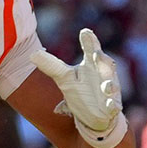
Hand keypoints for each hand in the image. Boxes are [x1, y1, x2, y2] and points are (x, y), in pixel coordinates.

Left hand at [31, 28, 126, 147]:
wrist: (94, 115)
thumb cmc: (81, 90)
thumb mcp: (64, 78)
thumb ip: (51, 65)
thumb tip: (32, 54)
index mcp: (91, 64)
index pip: (91, 49)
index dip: (89, 41)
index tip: (85, 32)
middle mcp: (103, 74)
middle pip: (105, 64)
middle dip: (102, 59)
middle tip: (96, 54)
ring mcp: (109, 91)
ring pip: (112, 85)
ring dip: (110, 86)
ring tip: (106, 87)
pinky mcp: (112, 106)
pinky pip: (114, 106)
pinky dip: (112, 106)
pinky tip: (111, 107)